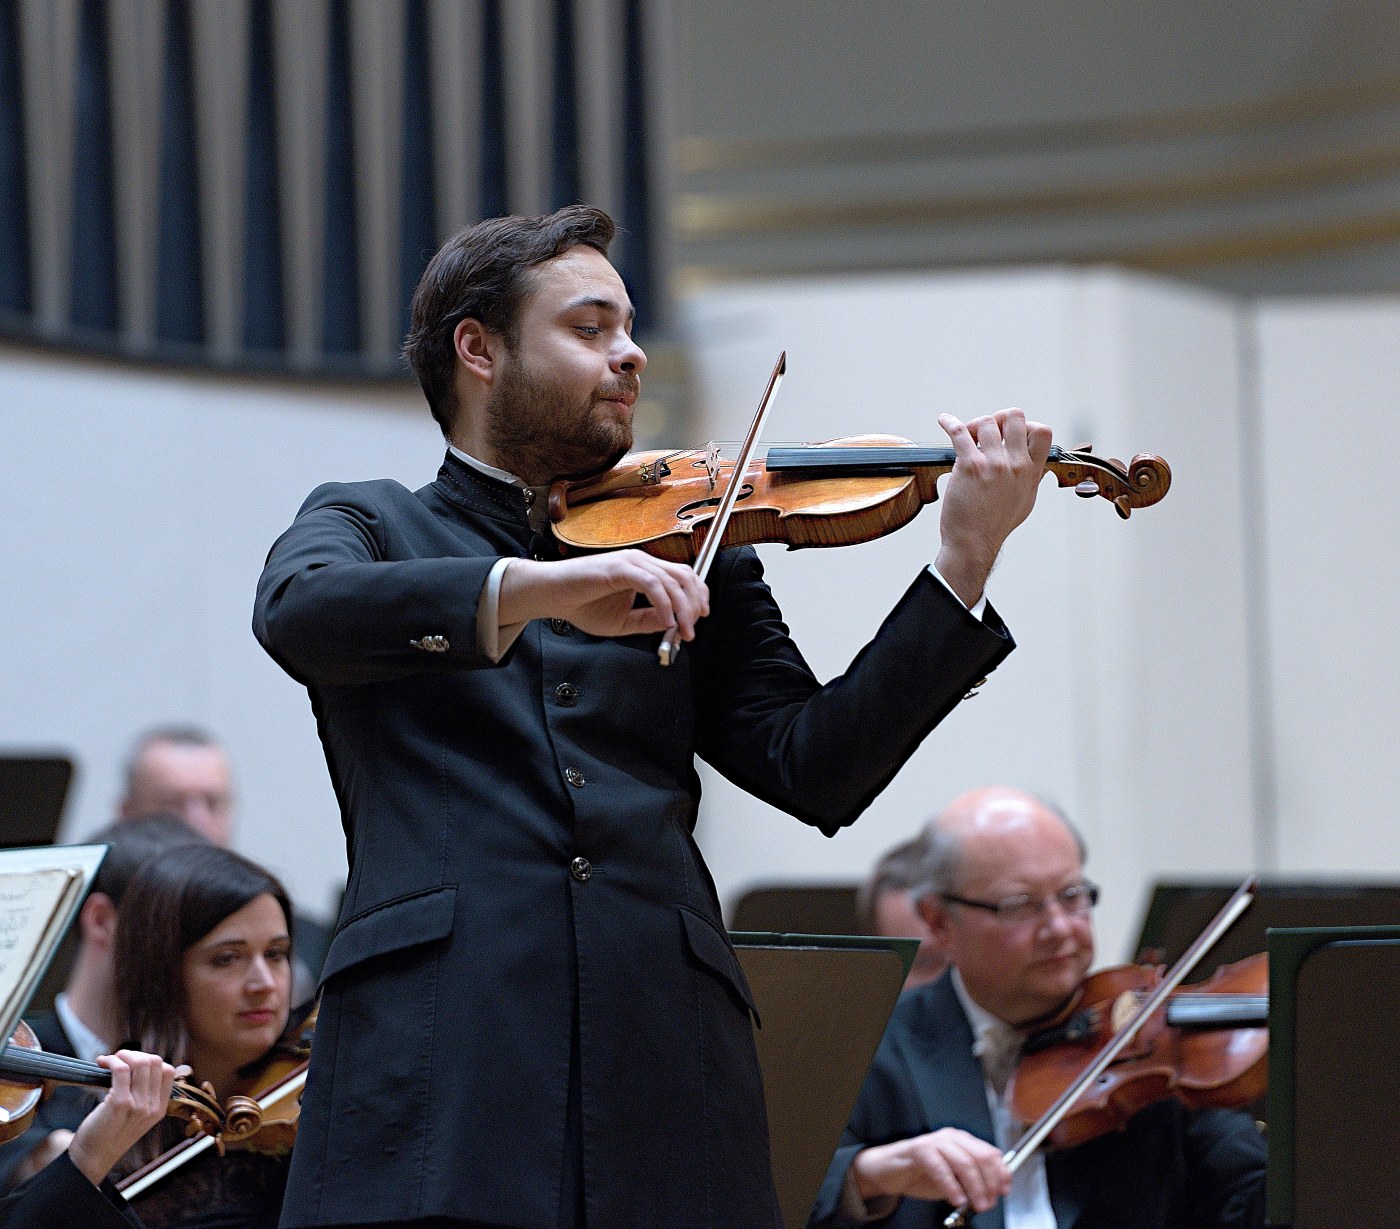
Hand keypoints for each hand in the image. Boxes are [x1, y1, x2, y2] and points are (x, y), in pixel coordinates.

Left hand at [66, 1051, 183, 1186]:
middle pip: (155, 1062)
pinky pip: (121, 1070)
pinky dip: (112, 1061)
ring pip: (141, 1062)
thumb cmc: (108, 1136)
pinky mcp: (120, 1104)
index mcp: (159, 1109)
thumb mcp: (137, 1119)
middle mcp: (152, 1107)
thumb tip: (138, 1066)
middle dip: (135, 1054)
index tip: (133, 1063)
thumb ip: (144, 1097)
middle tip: (119, 1060)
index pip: (168, 1071)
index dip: (150, 1060)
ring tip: (109, 1061)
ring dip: (123, 1055)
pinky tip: (102, 1063)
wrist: (91, 1159)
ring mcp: (138, 1105)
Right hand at [499, 551, 709, 640]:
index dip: (698, 595)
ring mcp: (631, 562)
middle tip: (691, 630)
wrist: (552, 595)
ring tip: (681, 629)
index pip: (683, 575)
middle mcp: (641, 561)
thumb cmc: (581, 604)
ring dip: (682, 607)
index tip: (699, 618)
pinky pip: (651, 584)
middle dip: (694, 605)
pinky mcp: (619, 568)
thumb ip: (648, 621)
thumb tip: (673, 623)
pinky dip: (663, 603)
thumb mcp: (623, 621)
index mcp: (644, 570)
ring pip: (671, 580)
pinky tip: (665, 620)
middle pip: (684, 576)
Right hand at [850, 1127, 1011, 1213]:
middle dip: (989, 1183)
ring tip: (976, 1205)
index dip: (1001, 1173)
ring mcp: (935, 1142)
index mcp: (962, 1141)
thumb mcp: (954, 1180)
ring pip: (964, 1162)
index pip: (991, 1153)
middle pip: (981, 1157)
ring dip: (974, 1187)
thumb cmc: (922, 1174)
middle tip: (989, 1202)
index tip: (1004, 1191)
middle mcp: (951, 1138)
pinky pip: (941, 1168)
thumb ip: (972, 1182)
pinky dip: (952, 1186)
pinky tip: (956, 1199)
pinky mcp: (919, 1150)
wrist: (889, 1171)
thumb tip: (993, 1192)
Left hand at [934, 407, 1052, 606]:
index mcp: (1031, 472)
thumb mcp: (1025, 501)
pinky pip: (959, 432)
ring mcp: (994, 464)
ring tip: (966, 437)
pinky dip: (949, 422)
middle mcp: (1016, 465)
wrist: (974, 543)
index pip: (1043, 432)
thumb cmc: (995, 525)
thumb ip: (1031, 478)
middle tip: (987, 430)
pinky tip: (944, 421)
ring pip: (986, 422)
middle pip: (1014, 417)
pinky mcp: (970, 466)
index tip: (1011, 432)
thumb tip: (1035, 464)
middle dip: (998, 418)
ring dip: (974, 425)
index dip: (1027, 425)